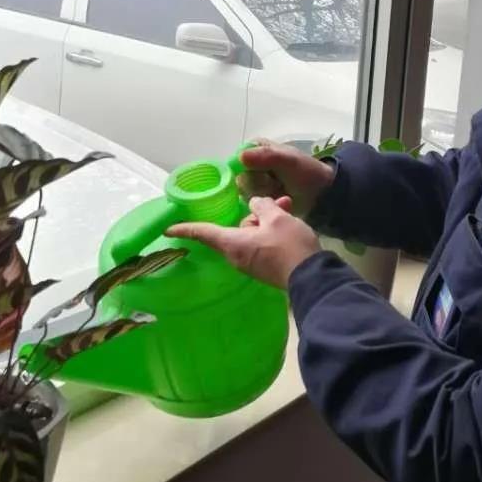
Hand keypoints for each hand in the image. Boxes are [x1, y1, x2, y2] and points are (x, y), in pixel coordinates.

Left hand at [166, 195, 320, 289]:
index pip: (204, 233)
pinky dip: (273, 232)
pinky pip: (262, 244)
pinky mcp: (266, 268)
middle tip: (277, 204)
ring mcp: (252, 264)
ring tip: (288, 209)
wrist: (313, 277)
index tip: (168, 230)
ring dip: (268, 221)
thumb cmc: (289, 245)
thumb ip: (263, 206)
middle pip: (237, 228)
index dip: (186, 229)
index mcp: (233, 243)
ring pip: (252, 234)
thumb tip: (256, 205)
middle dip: (255, 214)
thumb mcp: (276, 217)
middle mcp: (238, 256)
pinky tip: (291, 224)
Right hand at [234, 140, 334, 219]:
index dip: (246, 168)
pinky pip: (252, 202)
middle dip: (258, 183)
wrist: (321, 193)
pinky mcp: (259, 198)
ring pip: (245, 191)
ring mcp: (255, 181)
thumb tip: (241, 157)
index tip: (261, 172)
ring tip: (280, 190)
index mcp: (257, 148)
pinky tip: (278, 199)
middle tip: (276, 182)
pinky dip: (265, 202)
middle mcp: (252, 164)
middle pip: (240, 176)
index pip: (237, 158)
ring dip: (263, 193)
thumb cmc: (306, 172)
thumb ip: (266, 156)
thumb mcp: (288, 160)